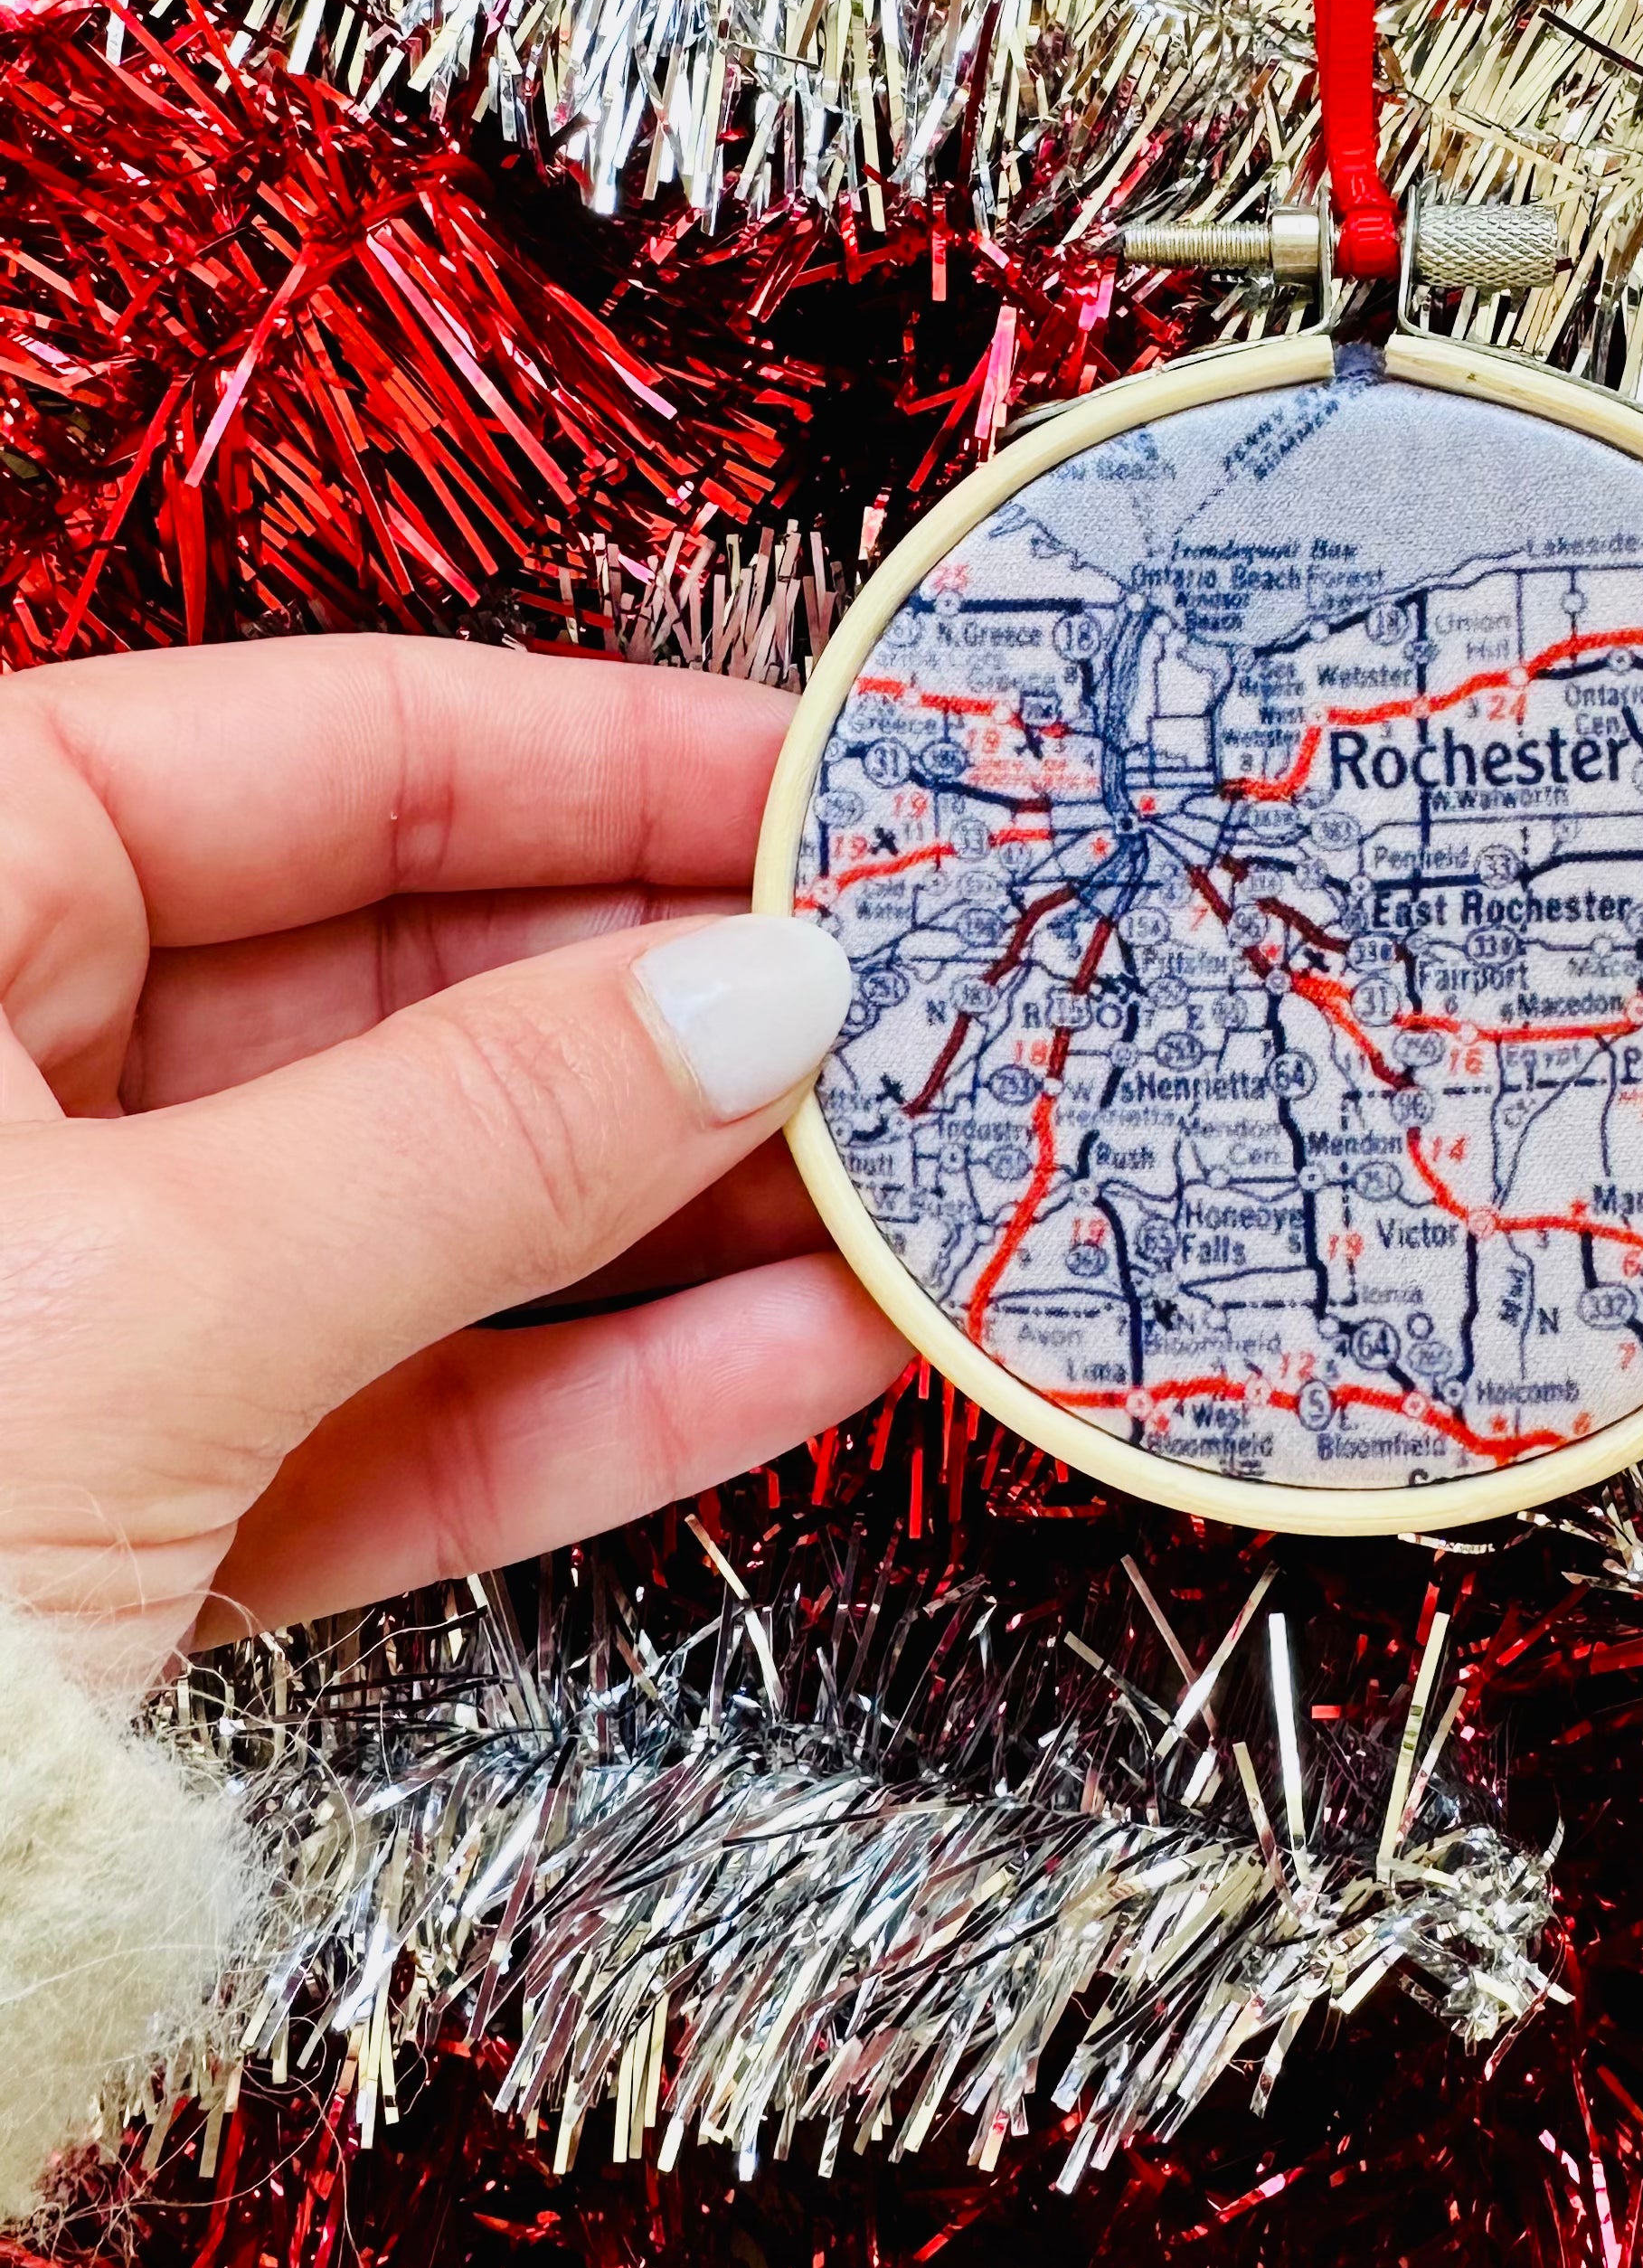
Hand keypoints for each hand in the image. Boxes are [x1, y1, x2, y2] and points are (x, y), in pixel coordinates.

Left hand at [0, 635, 899, 1690]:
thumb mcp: (151, 1297)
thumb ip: (485, 1130)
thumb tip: (765, 987)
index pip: (335, 751)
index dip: (613, 758)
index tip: (836, 789)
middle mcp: (6, 1085)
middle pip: (412, 976)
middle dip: (684, 999)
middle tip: (925, 1002)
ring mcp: (76, 1306)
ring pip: (435, 1207)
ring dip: (689, 1209)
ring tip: (919, 1185)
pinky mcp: (133, 1517)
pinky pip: (401, 1413)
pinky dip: (601, 1394)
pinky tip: (808, 1345)